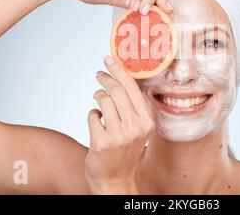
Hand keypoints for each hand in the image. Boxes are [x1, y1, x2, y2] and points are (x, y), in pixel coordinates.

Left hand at [85, 56, 154, 194]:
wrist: (115, 179)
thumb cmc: (126, 149)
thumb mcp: (138, 128)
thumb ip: (134, 106)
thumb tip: (122, 77)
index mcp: (147, 120)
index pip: (132, 87)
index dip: (119, 71)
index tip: (109, 60)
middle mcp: (136, 127)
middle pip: (116, 90)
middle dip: (104, 78)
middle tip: (99, 74)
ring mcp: (119, 135)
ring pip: (103, 100)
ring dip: (98, 95)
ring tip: (98, 98)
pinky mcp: (102, 143)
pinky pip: (92, 115)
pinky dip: (92, 114)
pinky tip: (97, 121)